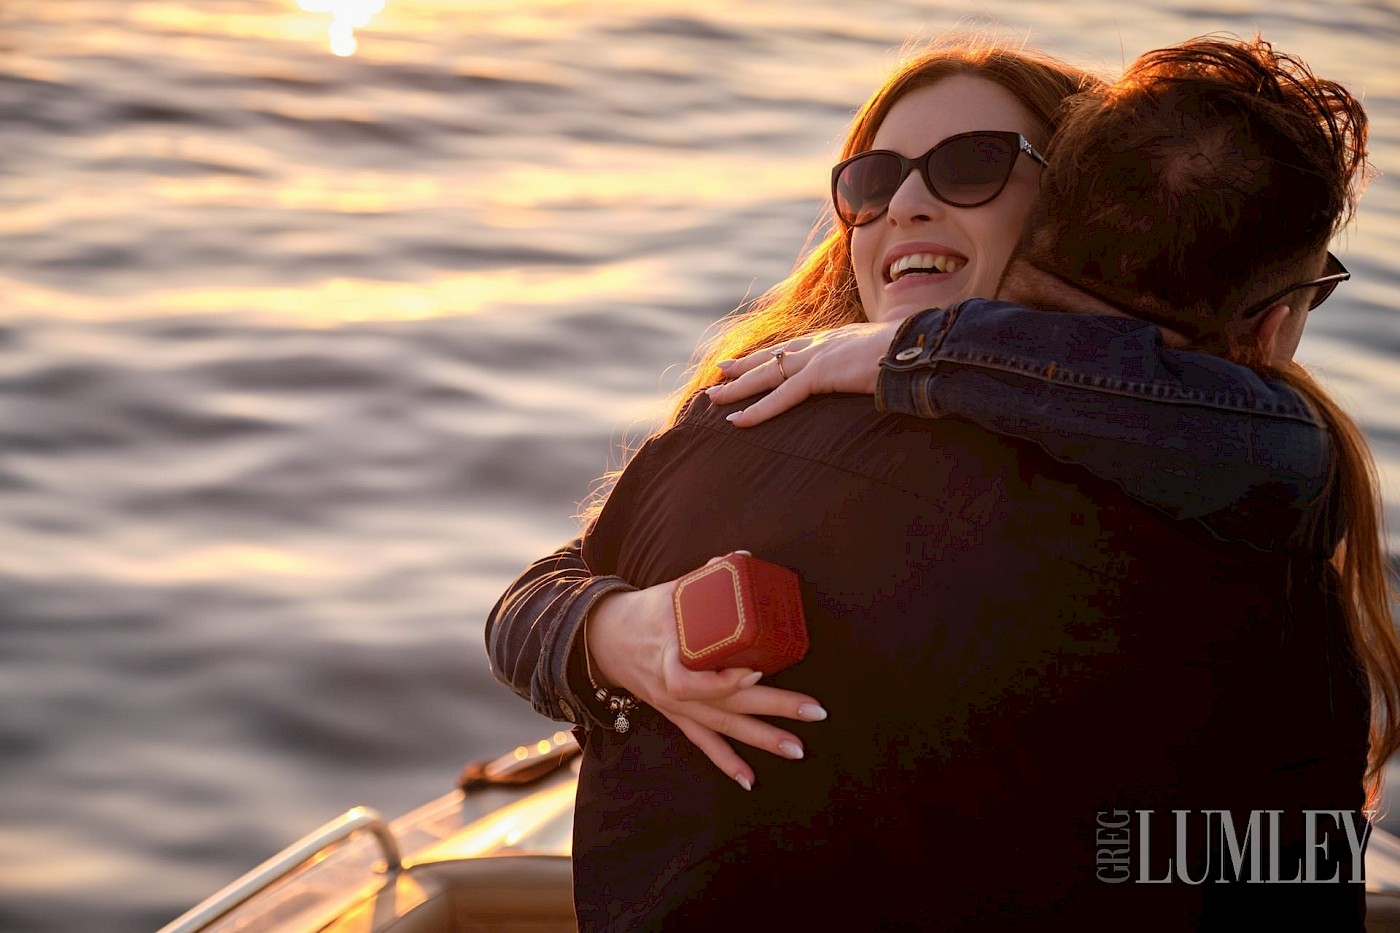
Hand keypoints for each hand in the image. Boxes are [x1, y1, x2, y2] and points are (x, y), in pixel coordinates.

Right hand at [586, 555, 827, 790]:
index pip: (694, 680)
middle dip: (773, 709)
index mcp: (668, 658)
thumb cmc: (641, 613)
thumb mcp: (669, 592)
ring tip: (798, 750)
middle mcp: (673, 690)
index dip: (725, 681)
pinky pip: (703, 743)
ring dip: (762, 739)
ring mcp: (676, 707)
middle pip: (726, 705)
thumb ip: (705, 579)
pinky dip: (726, 762)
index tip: (757, 672)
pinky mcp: (678, 716)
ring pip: (723, 727)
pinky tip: (749, 782)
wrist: (603, 640)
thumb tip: (741, 557)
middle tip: (814, 712)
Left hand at [704, 320, 901, 425]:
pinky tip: (737, 421)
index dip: (773, 354)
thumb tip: (890, 373)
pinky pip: (782, 396)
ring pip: (767, 374)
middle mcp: (823, 343)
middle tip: (720, 372)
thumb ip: (882, 364)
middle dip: (744, 366)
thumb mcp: (894, 355)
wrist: (924, 345)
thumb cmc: (918, 351)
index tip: (754, 358)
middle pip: (773, 356)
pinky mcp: (822, 374)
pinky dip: (758, 410)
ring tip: (712, 397)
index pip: (796, 346)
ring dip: (738, 388)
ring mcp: (820, 357)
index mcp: (838, 337)